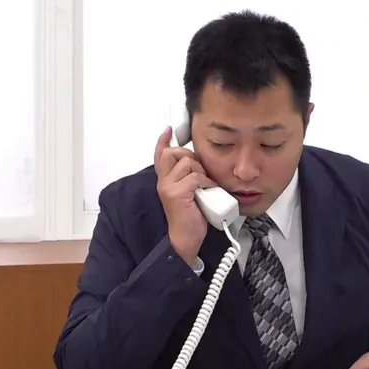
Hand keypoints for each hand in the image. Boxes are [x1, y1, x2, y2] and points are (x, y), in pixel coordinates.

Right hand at [154, 127, 216, 264]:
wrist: (186, 238)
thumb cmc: (191, 217)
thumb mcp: (190, 192)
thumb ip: (189, 178)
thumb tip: (200, 163)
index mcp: (165, 180)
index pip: (160, 155)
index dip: (163, 141)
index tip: (168, 130)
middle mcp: (163, 181)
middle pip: (174, 152)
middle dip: (190, 156)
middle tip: (199, 173)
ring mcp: (168, 187)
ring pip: (188, 163)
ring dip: (201, 171)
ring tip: (204, 186)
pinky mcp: (176, 193)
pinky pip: (195, 177)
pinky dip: (206, 182)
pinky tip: (208, 192)